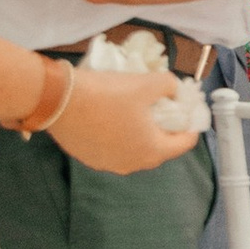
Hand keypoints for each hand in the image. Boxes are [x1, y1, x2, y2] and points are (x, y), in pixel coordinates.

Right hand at [47, 65, 204, 173]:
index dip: (191, 124)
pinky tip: (113, 117)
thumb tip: (174, 89)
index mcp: (152, 151)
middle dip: (165, 128)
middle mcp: (132, 165)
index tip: (189, 109)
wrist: (57, 100)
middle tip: (163, 106)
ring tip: (136, 111)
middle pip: (160, 147)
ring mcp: (108, 165)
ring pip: (135, 149)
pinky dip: (119, 136)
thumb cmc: (107, 94)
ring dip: (141, 133)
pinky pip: (114, 148)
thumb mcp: (147, 83)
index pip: (185, 143)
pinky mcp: (89, 158)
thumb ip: (169, 86)